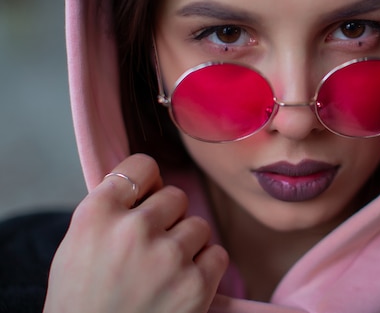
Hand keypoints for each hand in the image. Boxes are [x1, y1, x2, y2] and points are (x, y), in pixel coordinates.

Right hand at [44, 154, 228, 312]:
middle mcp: (133, 229)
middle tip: (153, 245)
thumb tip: (148, 186)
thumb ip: (110, 210)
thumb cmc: (82, 302)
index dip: (148, 181)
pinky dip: (205, 268)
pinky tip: (182, 283)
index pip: (142, 166)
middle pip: (176, 196)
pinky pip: (218, 254)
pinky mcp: (195, 285)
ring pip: (199, 225)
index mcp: (97, 214)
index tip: (148, 195)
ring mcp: (168, 257)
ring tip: (165, 270)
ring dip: (188, 244)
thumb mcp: (76, 245)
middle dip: (169, 217)